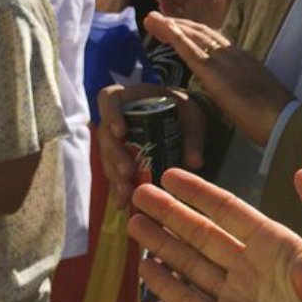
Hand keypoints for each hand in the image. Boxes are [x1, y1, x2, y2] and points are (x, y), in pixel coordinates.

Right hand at [97, 81, 207, 202]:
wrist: (180, 115)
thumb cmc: (182, 108)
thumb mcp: (192, 116)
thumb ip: (193, 136)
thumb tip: (195, 163)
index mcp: (130, 97)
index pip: (109, 99)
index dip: (111, 115)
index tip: (121, 132)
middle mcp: (116, 117)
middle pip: (105, 134)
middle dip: (114, 155)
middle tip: (127, 173)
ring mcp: (114, 138)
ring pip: (106, 156)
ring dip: (114, 175)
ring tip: (126, 192)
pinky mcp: (118, 156)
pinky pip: (113, 171)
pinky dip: (118, 186)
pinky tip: (123, 203)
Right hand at [130, 167, 301, 301]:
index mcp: (275, 243)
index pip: (229, 211)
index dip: (199, 193)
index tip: (169, 174)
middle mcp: (251, 267)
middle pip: (202, 234)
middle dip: (170, 214)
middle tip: (137, 192)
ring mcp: (237, 298)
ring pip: (190, 264)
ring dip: (162, 245)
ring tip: (132, 223)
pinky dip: (167, 287)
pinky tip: (146, 271)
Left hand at [143, 15, 291, 145]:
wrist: (284, 120)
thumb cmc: (274, 116)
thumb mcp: (255, 96)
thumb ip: (241, 90)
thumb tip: (232, 95)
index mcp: (243, 59)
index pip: (214, 40)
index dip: (194, 32)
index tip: (178, 29)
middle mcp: (233, 53)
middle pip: (201, 32)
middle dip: (179, 24)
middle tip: (158, 18)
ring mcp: (224, 60)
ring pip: (193, 36)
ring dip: (170, 25)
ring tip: (152, 19)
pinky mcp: (215, 72)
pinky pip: (190, 49)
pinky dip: (175, 36)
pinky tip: (163, 28)